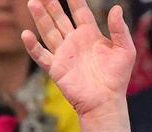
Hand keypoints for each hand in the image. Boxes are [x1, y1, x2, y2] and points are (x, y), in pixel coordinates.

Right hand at [21, 0, 135, 117]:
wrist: (106, 101)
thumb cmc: (117, 78)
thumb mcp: (126, 50)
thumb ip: (120, 29)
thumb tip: (116, 8)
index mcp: (90, 34)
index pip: (79, 11)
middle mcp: (74, 42)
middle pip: (59, 18)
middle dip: (51, 4)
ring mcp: (64, 55)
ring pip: (48, 31)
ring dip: (40, 18)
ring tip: (33, 3)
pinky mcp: (56, 69)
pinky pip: (41, 56)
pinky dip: (33, 46)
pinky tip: (26, 34)